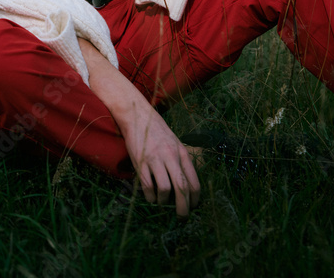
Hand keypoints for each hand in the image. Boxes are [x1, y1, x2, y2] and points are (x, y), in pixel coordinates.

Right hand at [119, 100, 200, 216]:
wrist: (138, 115)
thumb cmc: (158, 132)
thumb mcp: (175, 143)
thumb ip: (181, 162)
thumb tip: (186, 187)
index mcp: (182, 153)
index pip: (193, 181)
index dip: (195, 199)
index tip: (193, 207)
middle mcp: (171, 156)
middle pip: (182, 188)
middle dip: (183, 208)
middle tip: (182, 218)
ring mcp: (155, 159)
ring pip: (165, 189)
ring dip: (164, 202)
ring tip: (162, 204)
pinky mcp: (140, 162)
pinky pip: (147, 186)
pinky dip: (150, 197)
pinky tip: (151, 198)